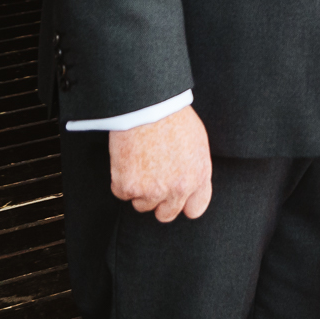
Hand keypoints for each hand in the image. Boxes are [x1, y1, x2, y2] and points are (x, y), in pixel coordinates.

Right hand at [109, 105, 212, 222]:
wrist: (147, 105)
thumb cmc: (171, 115)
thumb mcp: (196, 142)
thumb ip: (194, 167)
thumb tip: (188, 182)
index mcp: (198, 176)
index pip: (195, 208)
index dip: (183, 203)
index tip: (174, 197)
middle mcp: (178, 188)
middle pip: (166, 214)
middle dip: (158, 201)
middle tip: (151, 180)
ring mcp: (153, 190)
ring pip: (142, 205)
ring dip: (138, 189)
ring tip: (139, 161)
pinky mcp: (128, 187)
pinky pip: (121, 192)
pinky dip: (121, 179)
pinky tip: (127, 158)